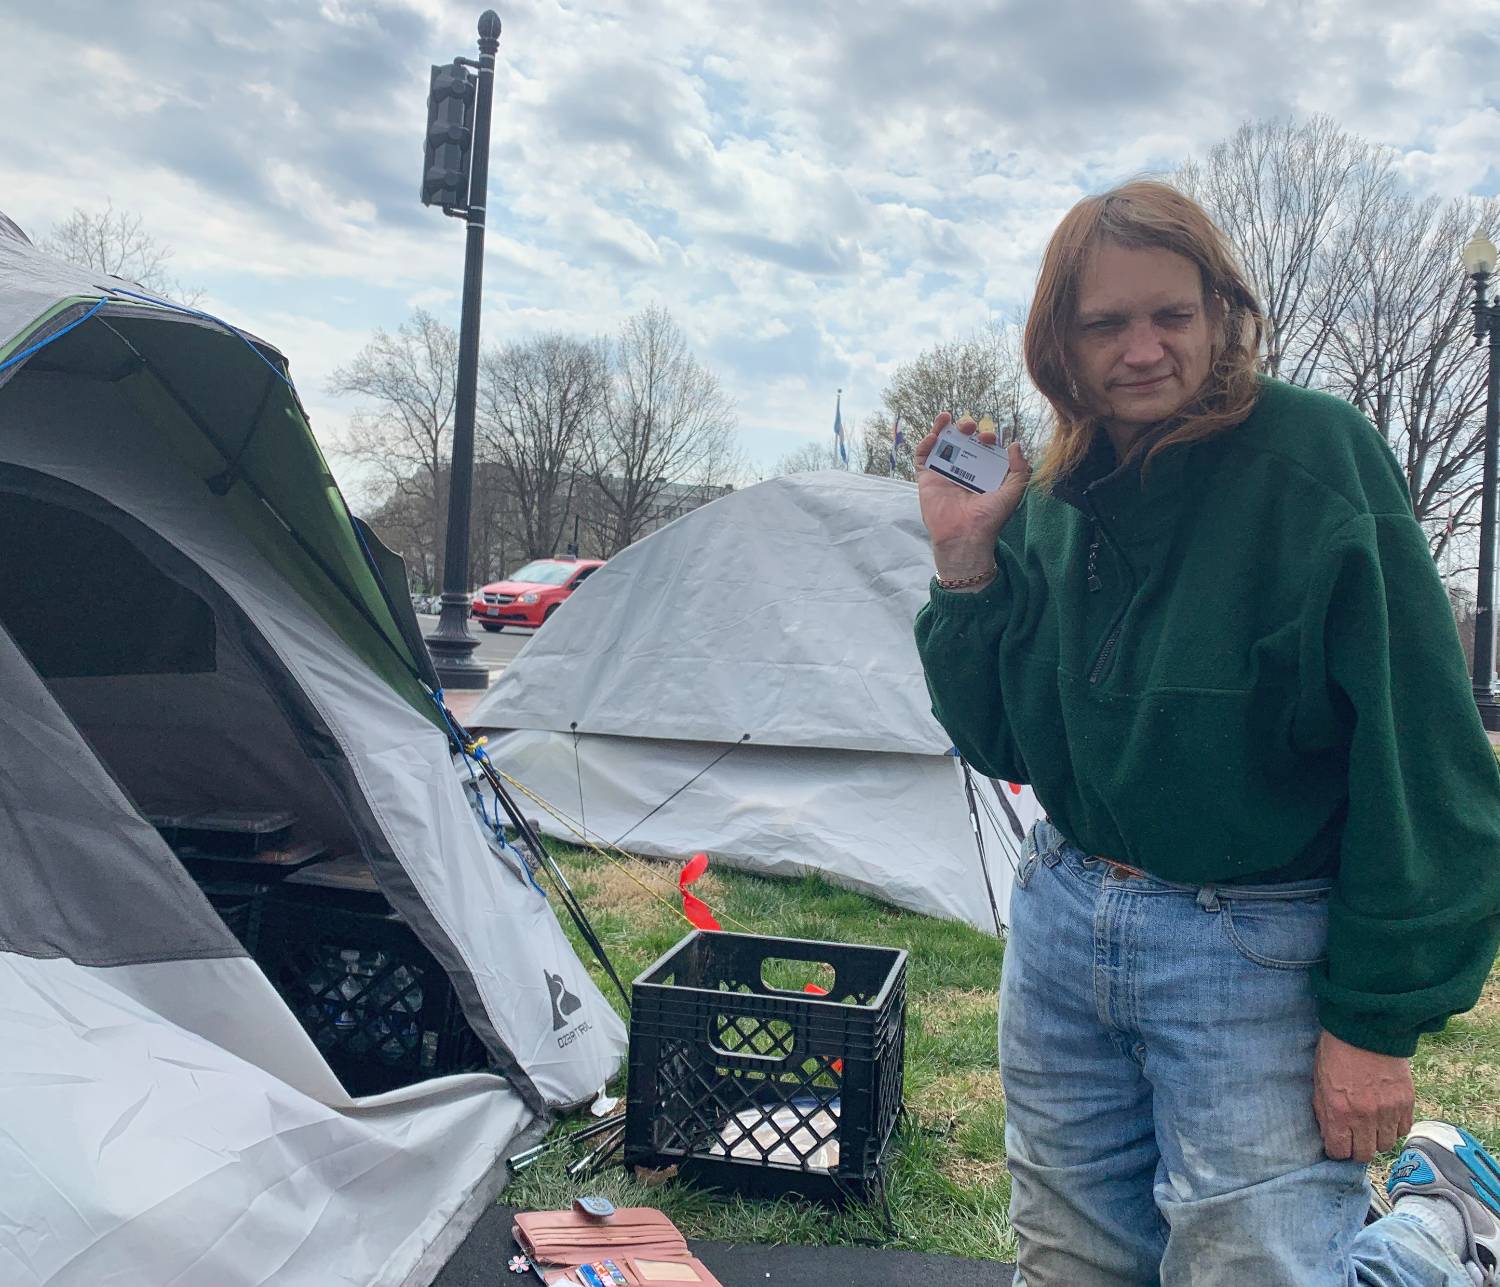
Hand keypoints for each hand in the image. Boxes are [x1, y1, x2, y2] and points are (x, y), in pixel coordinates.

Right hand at [915, 413, 1030, 579]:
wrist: (965, 536)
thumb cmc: (989, 518)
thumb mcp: (1013, 492)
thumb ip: (1019, 469)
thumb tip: (1015, 445)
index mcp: (983, 473)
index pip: (983, 448)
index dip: (986, 437)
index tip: (988, 438)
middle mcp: (963, 471)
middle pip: (962, 442)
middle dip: (966, 428)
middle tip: (969, 427)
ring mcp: (944, 474)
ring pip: (941, 445)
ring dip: (942, 428)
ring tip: (947, 418)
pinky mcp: (927, 480)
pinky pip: (922, 458)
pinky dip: (924, 445)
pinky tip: (932, 436)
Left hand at [1312, 1029, 1413, 1162]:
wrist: (1366, 1028)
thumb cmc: (1336, 1051)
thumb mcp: (1319, 1081)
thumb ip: (1324, 1111)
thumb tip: (1329, 1134)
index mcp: (1338, 1110)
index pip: (1340, 1151)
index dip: (1337, 1150)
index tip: (1337, 1143)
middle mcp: (1365, 1116)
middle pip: (1365, 1154)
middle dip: (1357, 1149)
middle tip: (1354, 1138)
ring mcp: (1388, 1110)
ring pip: (1386, 1145)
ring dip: (1377, 1139)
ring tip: (1370, 1125)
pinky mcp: (1406, 1102)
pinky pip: (1403, 1130)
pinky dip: (1394, 1127)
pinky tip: (1386, 1116)